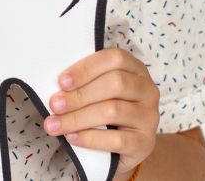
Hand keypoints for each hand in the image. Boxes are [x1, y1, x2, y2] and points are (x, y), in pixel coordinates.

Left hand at [41, 47, 159, 177]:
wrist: (126, 145)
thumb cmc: (105, 108)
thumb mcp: (97, 90)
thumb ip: (84, 83)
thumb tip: (55, 87)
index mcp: (134, 68)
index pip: (114, 59)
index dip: (86, 68)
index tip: (62, 82)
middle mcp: (147, 90)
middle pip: (115, 84)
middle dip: (80, 95)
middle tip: (54, 105)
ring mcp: (149, 116)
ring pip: (114, 110)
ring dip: (78, 118)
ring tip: (55, 124)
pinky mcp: (145, 142)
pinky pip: (117, 139)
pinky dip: (90, 138)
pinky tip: (72, 137)